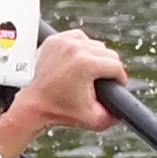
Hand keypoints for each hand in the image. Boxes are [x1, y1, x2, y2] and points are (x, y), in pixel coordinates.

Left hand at [3, 26, 128, 136]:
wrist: (31, 105)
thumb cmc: (59, 112)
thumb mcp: (93, 120)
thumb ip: (114, 116)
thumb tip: (125, 110)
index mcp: (86, 64)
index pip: (116, 66)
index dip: (120, 79)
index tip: (117, 85)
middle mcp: (75, 48)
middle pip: (107, 53)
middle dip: (108, 68)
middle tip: (101, 82)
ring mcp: (64, 41)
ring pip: (94, 44)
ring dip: (95, 57)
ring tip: (90, 72)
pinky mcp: (55, 39)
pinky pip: (79, 38)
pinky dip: (82, 47)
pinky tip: (78, 60)